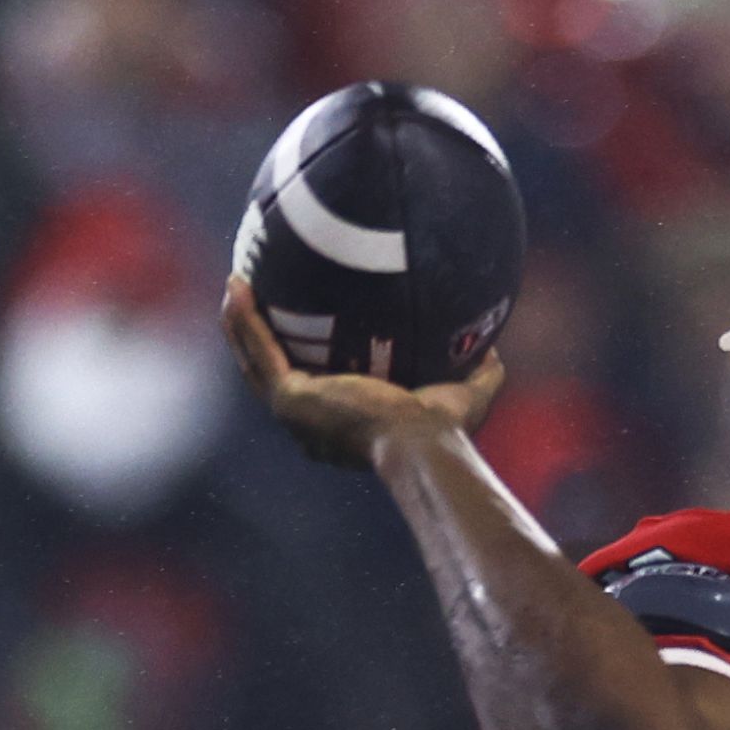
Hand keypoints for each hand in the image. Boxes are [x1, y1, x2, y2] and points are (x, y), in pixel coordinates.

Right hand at [221, 277, 504, 468]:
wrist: (423, 444)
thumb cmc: (445, 431)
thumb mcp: (466, 394)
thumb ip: (480, 372)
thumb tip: (495, 346)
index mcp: (340, 426)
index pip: (311, 387)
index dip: (296, 358)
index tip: (295, 328)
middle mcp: (309, 424)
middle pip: (271, 373)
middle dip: (257, 338)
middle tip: (251, 299)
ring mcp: (294, 414)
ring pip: (254, 361)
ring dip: (240, 324)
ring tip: (234, 285)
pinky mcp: (288, 399)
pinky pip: (258, 350)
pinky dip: (244, 320)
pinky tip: (236, 287)